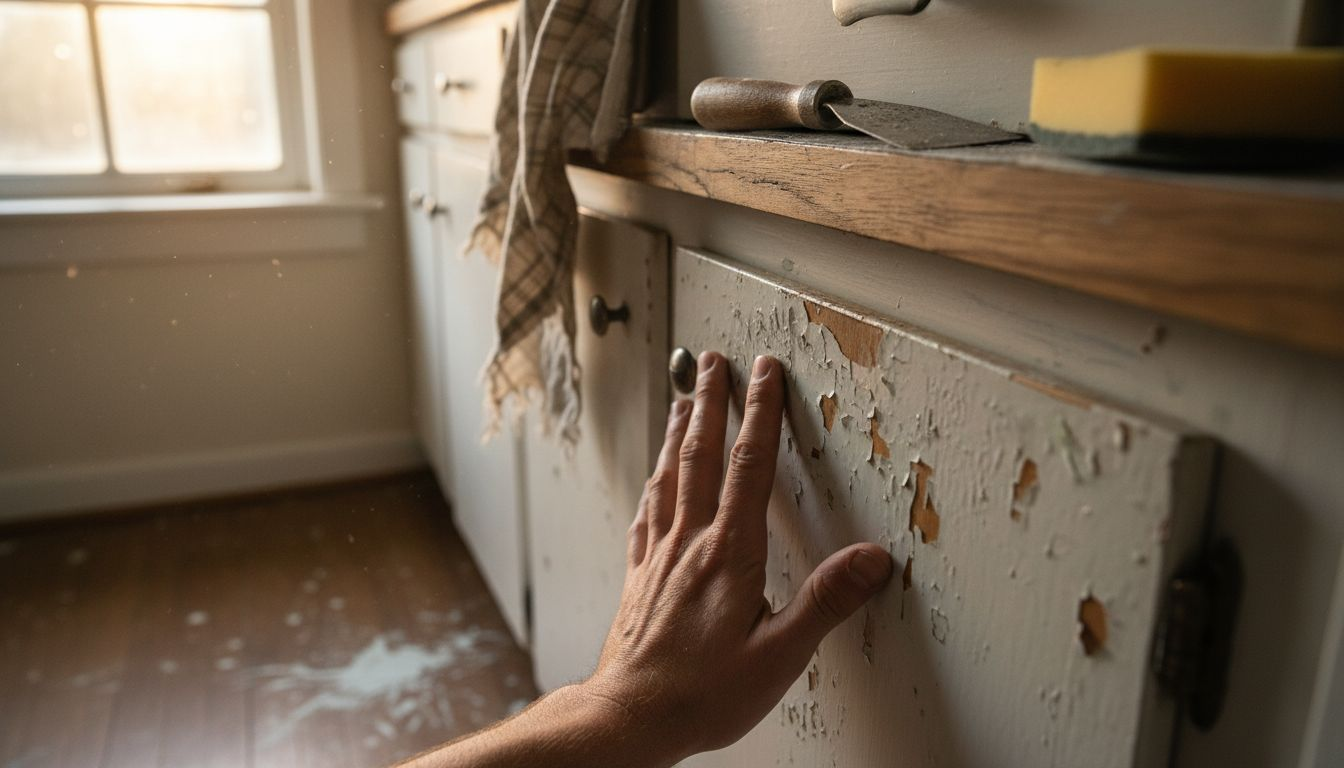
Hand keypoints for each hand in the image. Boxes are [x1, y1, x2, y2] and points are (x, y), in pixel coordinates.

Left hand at [583, 352, 893, 764]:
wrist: (630, 717)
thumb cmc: (701, 694)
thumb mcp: (779, 655)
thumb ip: (825, 603)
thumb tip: (870, 560)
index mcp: (729, 554)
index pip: (748, 465)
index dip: (758, 412)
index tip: (763, 372)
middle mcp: (689, 544)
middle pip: (699, 454)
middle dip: (708, 401)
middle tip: (709, 360)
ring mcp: (658, 557)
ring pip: (668, 475)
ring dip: (676, 430)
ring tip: (680, 398)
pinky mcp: (638, 576)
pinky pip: (646, 512)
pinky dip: (653, 481)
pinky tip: (653, 478)